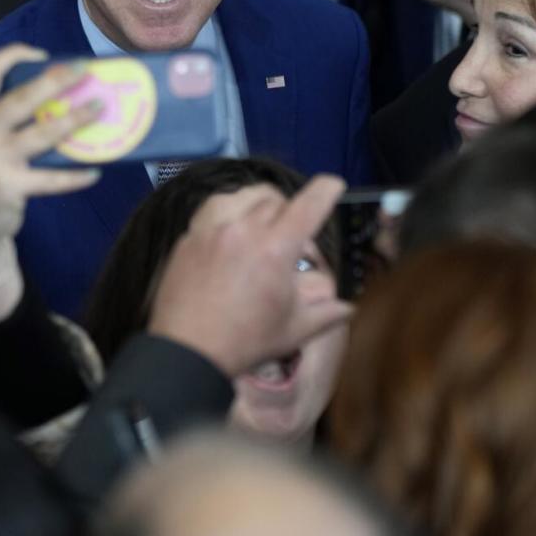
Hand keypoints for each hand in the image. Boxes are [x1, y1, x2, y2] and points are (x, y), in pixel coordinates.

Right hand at [0, 45, 100, 272]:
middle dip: (57, 80)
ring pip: (43, 132)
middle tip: (84, 70)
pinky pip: (51, 178)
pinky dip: (75, 176)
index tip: (42, 54)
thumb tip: (56, 95)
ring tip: (100, 108)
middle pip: (23, 97)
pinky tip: (95, 171)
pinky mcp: (9, 186)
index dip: (14, 55)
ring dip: (77, 118)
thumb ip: (2, 120)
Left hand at [148, 175, 352, 377]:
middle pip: (275, 200)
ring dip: (258, 203)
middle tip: (294, 239)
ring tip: (262, 225)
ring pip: (241, 196)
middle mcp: (242, 230)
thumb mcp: (294, 330)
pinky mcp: (188, 238)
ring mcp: (211, 230)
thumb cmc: (244, 342)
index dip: (326, 190)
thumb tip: (348, 307)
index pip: (308, 204)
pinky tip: (231, 231)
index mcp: (275, 248)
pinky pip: (212, 210)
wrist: (186, 350)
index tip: (334, 185)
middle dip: (292, 211)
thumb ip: (326, 313)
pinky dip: (228, 212)